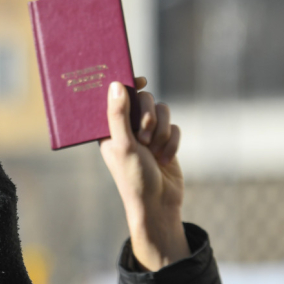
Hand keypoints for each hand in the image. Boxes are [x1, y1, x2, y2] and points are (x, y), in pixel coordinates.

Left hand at [99, 78, 188, 270]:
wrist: (158, 203)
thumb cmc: (133, 177)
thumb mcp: (123, 145)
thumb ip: (119, 115)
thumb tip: (116, 84)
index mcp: (109, 129)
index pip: (116, 97)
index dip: (127, 85)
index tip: (140, 79)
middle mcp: (127, 128)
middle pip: (144, 99)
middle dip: (148, 117)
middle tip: (143, 137)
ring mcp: (147, 133)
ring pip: (162, 110)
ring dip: (161, 130)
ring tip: (154, 151)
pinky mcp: (165, 140)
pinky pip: (174, 126)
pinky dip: (172, 142)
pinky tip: (165, 159)